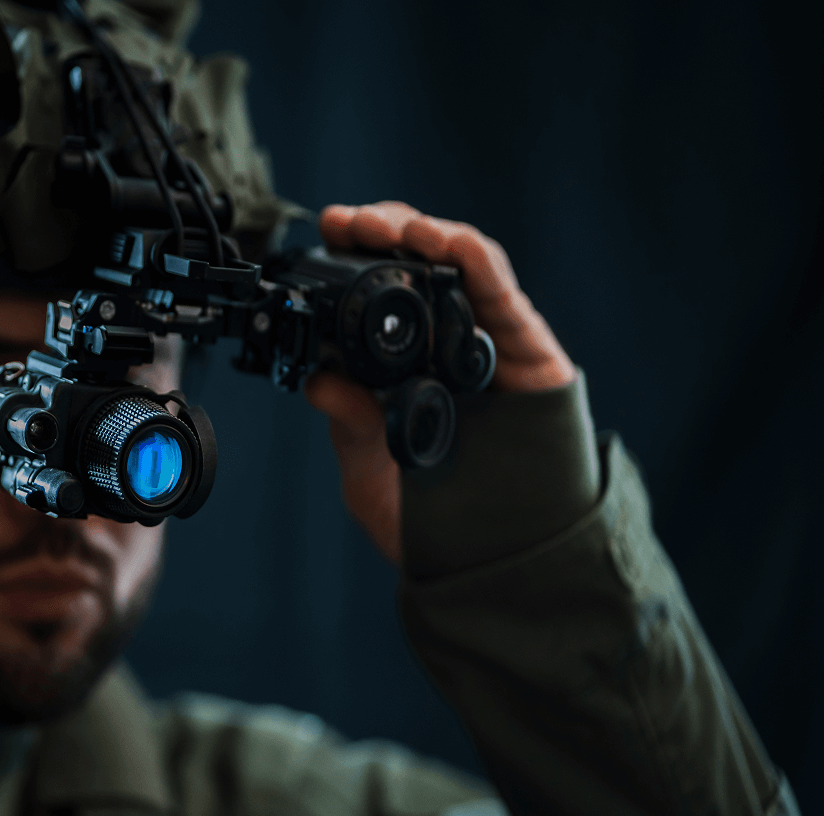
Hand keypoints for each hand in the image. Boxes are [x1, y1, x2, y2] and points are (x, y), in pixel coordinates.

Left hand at [304, 201, 576, 564]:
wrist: (499, 562)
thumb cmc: (437, 524)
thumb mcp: (370, 474)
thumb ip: (348, 425)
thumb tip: (316, 380)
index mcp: (402, 370)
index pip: (375, 299)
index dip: (349, 262)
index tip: (318, 241)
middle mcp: (444, 348)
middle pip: (415, 269)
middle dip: (378, 235)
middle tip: (344, 223)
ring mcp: (486, 345)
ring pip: (457, 267)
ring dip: (421, 233)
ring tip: (384, 225)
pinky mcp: (529, 350)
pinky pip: (502, 294)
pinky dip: (475, 259)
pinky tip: (445, 242)